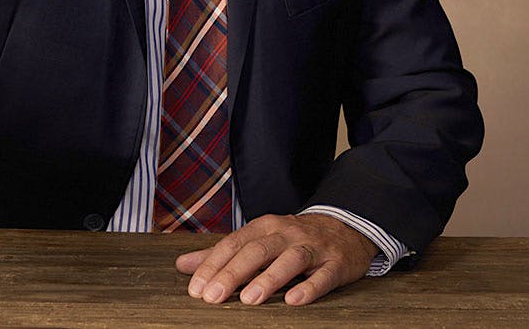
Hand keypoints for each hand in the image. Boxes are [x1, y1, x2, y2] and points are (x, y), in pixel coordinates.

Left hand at [176, 212, 376, 305]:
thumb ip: (221, 253)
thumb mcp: (257, 240)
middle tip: (213, 296)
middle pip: (257, 250)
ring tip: (248, 299)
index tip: (196, 288)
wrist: (346, 227)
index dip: (214, 265)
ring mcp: (313, 248)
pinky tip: (294, 301)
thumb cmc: (293, 239)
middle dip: (233, 273)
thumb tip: (183, 265)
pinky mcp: (336, 263)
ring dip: (268, 279)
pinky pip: (323, 276)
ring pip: (289, 260)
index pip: (234, 244)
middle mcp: (287, 234)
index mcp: (265, 227)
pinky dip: (309, 288)